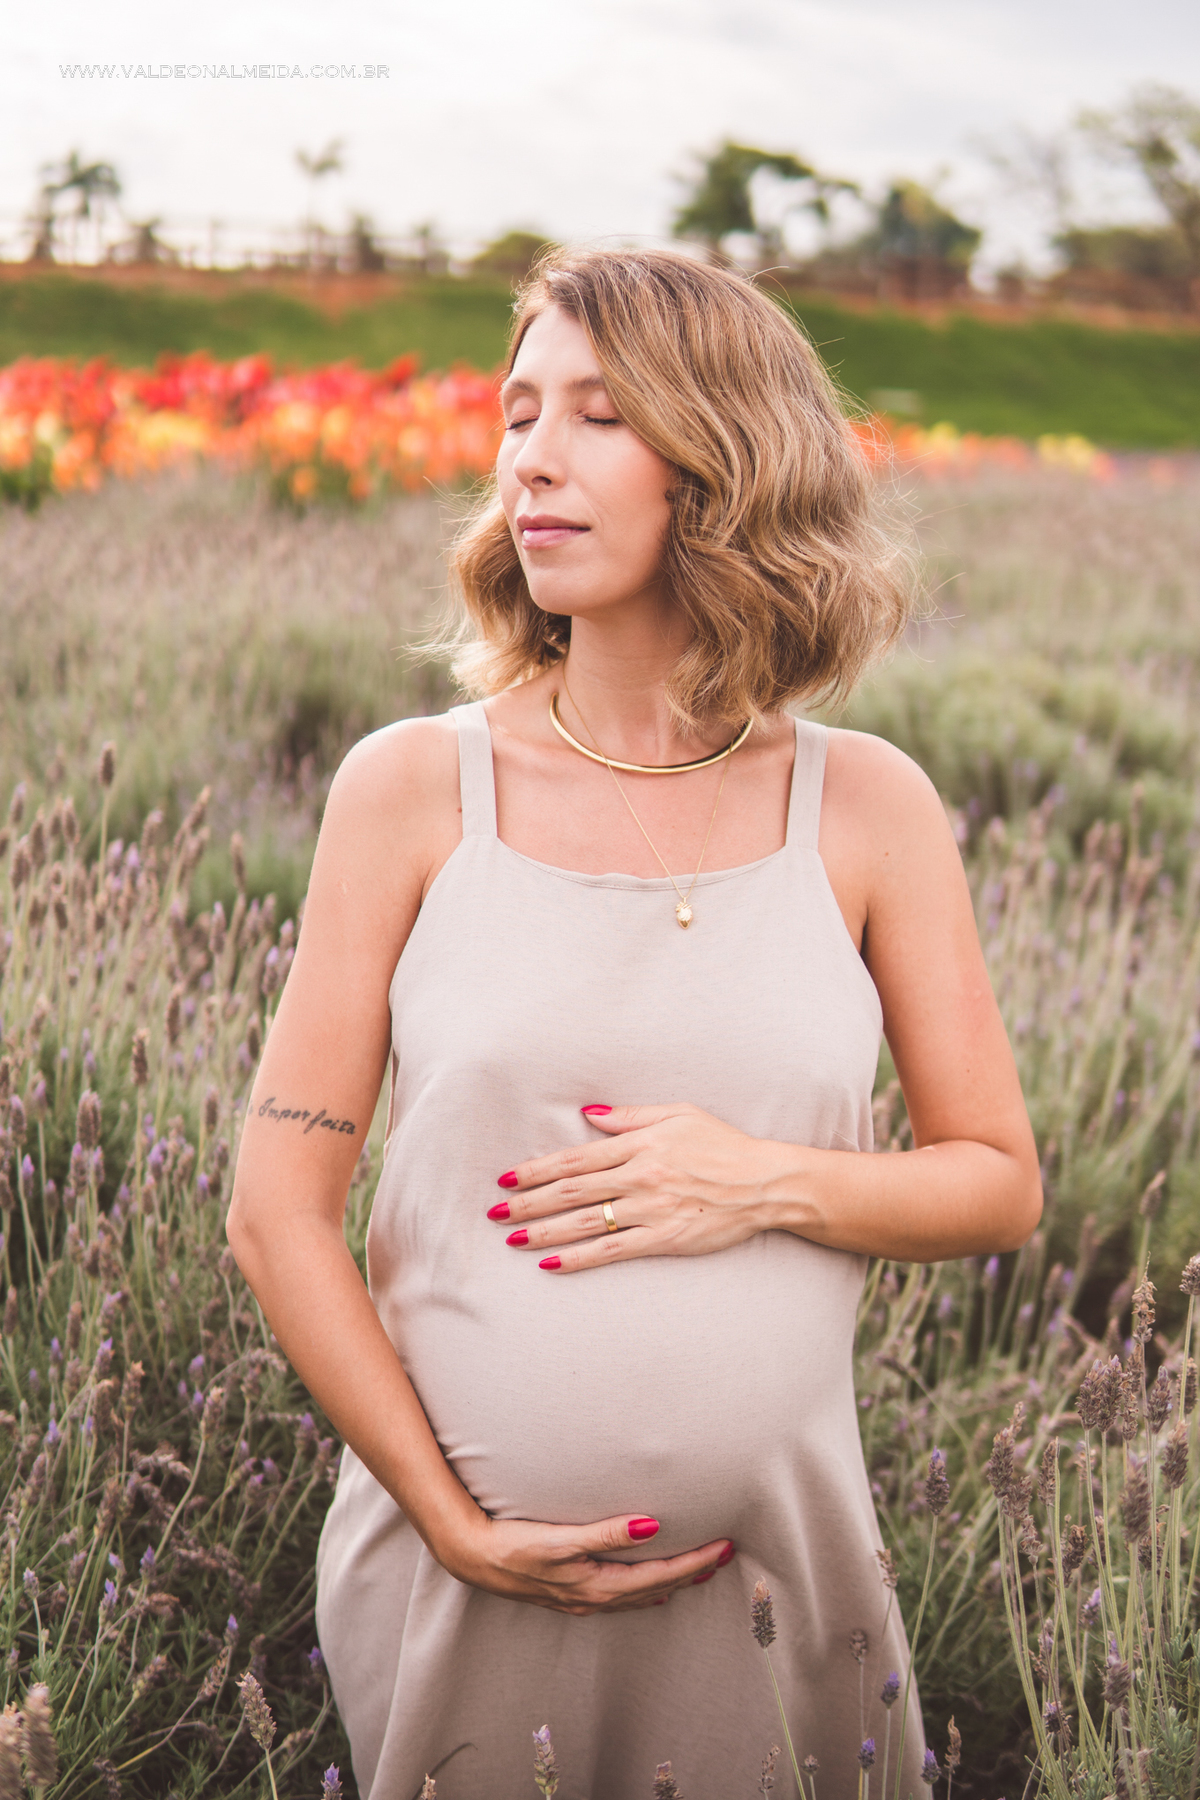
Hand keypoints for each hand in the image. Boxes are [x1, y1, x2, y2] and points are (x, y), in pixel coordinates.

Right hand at [441, 1509, 735, 1614]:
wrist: (471, 1557)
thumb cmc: (513, 1545)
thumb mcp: (560, 1539)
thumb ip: (606, 1533)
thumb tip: (651, 1526)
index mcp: (598, 1585)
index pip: (660, 1575)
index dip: (695, 1562)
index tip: (724, 1547)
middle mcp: (595, 1597)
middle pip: (655, 1587)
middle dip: (691, 1572)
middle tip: (724, 1555)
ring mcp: (581, 1599)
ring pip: (638, 1594)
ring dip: (670, 1581)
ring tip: (697, 1570)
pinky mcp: (569, 1592)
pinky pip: (620, 1595)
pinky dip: (642, 1587)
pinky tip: (645, 1584)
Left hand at [490, 1103, 789, 1272]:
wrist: (765, 1182)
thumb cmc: (723, 1144)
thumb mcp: (679, 1114)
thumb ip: (630, 1115)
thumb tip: (588, 1112)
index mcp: (640, 1144)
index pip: (577, 1158)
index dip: (538, 1169)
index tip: (509, 1177)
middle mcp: (640, 1176)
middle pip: (572, 1191)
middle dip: (529, 1202)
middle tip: (496, 1212)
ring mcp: (651, 1209)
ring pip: (586, 1221)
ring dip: (545, 1230)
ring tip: (513, 1238)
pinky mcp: (664, 1238)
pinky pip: (613, 1250)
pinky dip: (580, 1257)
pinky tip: (552, 1263)